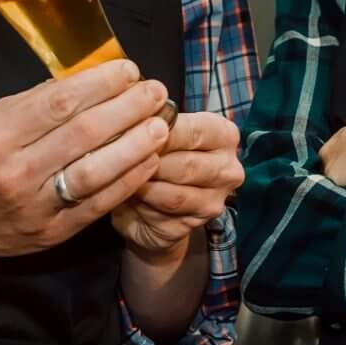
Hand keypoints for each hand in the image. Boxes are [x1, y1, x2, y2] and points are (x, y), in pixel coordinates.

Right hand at [0, 60, 170, 256]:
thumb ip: (35, 102)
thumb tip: (91, 81)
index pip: (59, 104)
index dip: (101, 85)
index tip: (129, 70)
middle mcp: (12, 173)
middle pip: (83, 135)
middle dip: (127, 109)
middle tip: (156, 92)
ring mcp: (31, 208)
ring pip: (95, 173)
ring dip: (135, 147)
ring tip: (161, 125)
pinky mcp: (47, 234)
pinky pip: (96, 206)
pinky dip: (126, 182)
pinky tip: (148, 161)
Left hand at [111, 111, 243, 258]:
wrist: (149, 204)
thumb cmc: (154, 157)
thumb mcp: (155, 133)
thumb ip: (151, 124)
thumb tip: (130, 118)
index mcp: (224, 136)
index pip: (193, 131)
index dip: (157, 131)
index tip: (128, 129)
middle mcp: (228, 170)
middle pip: (186, 165)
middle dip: (148, 161)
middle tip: (117, 156)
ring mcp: (214, 202)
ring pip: (175, 195)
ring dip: (143, 185)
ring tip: (119, 175)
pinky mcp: (194, 226)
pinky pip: (163, 216)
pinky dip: (141, 206)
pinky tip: (127, 195)